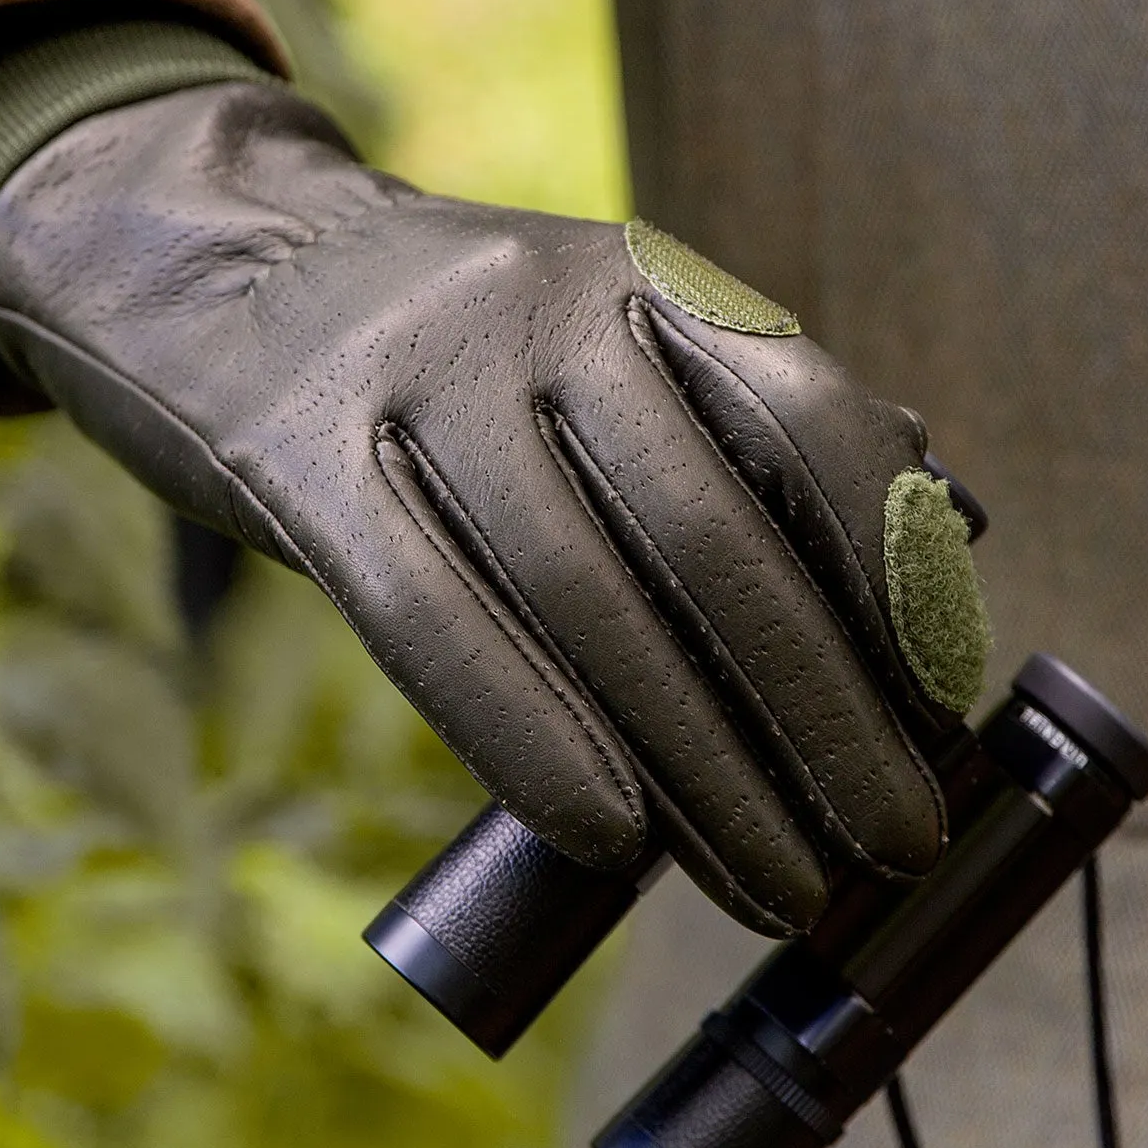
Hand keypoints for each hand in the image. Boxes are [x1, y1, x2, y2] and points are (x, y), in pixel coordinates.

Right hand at [0, 84, 987, 933]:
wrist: (202, 260)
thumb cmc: (434, 346)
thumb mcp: (587, 329)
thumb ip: (736, 420)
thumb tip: (923, 541)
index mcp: (635, 277)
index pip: (805, 419)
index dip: (891, 576)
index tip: (945, 715)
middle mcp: (541, 306)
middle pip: (710, 534)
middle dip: (822, 711)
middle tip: (895, 845)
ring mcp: (416, 374)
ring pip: (584, 595)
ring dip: (702, 768)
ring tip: (782, 886)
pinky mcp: (302, 457)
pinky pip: (431, 619)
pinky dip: (530, 738)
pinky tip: (612, 842)